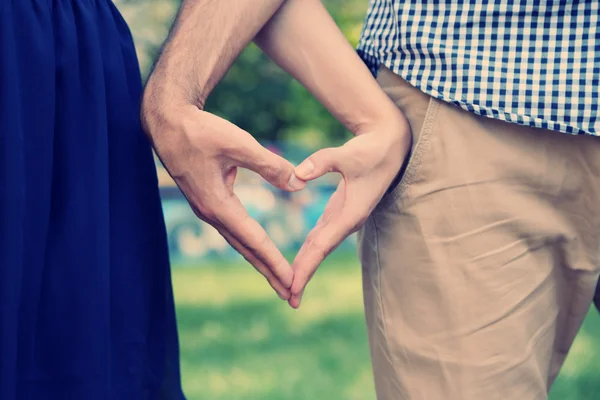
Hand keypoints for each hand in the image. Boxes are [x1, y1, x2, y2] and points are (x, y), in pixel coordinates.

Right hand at [142, 101, 305, 299]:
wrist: (167, 123)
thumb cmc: (201, 131)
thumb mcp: (239, 144)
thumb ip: (270, 165)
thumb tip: (299, 183)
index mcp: (218, 204)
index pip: (254, 239)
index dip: (274, 261)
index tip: (292, 281)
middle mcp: (211, 213)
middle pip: (246, 249)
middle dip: (268, 272)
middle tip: (289, 295)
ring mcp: (207, 209)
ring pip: (238, 241)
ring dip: (258, 260)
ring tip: (277, 278)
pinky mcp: (207, 201)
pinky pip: (232, 229)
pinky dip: (248, 243)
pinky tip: (257, 247)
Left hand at [288, 117, 411, 307]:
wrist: (391, 147)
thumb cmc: (371, 151)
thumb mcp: (348, 154)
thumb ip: (322, 162)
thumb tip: (297, 175)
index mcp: (350, 213)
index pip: (322, 244)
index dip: (306, 266)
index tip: (293, 286)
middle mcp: (347, 221)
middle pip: (320, 252)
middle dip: (304, 276)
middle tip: (288, 299)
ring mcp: (344, 218)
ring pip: (320, 246)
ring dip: (306, 266)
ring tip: (290, 288)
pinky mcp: (340, 211)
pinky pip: (321, 235)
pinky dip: (309, 250)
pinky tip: (299, 261)